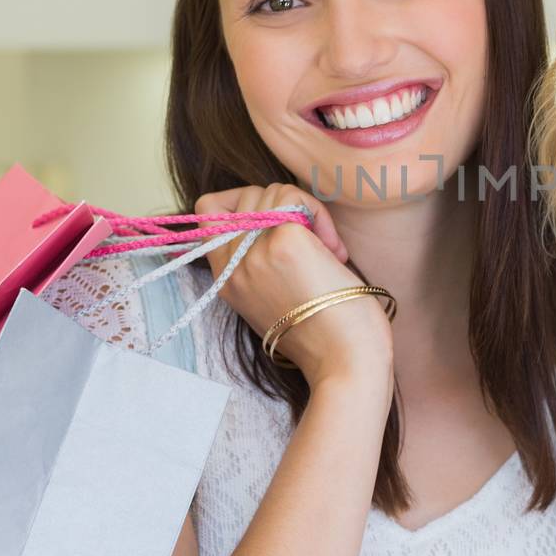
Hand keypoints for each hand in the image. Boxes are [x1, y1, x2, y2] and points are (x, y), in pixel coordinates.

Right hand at [195, 183, 392, 391]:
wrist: (346, 364)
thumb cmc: (325, 335)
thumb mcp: (272, 302)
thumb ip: (259, 266)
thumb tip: (273, 219)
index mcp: (227, 282)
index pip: (209, 214)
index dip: (242, 205)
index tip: (276, 226)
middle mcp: (234, 266)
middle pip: (244, 197)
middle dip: (283, 207)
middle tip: (315, 243)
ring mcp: (256, 253)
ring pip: (271, 191)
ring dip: (305, 209)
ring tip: (328, 250)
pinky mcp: (286, 242)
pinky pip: (296, 198)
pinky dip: (321, 216)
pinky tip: (336, 252)